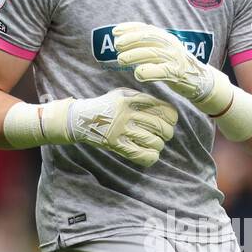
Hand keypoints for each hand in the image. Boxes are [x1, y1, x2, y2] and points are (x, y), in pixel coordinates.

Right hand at [54, 88, 177, 167]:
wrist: (80, 118)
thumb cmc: (106, 106)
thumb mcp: (122, 94)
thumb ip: (141, 99)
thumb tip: (167, 111)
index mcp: (131, 99)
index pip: (161, 109)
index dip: (171, 118)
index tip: (171, 122)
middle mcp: (127, 113)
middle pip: (160, 126)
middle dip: (168, 133)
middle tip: (165, 135)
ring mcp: (120, 129)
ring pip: (153, 141)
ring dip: (159, 145)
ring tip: (156, 144)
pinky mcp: (115, 144)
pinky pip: (140, 154)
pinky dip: (151, 157)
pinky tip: (152, 155)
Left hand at [112, 22, 220, 108]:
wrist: (200, 80)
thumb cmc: (176, 66)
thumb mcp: (163, 52)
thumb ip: (146, 46)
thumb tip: (122, 43)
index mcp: (166, 38)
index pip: (147, 29)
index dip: (130, 28)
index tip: (115, 31)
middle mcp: (171, 45)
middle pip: (149, 38)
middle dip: (131, 40)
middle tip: (117, 46)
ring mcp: (175, 58)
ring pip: (153, 53)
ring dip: (135, 55)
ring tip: (121, 60)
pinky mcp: (178, 73)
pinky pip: (162, 71)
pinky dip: (149, 71)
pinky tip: (138, 74)